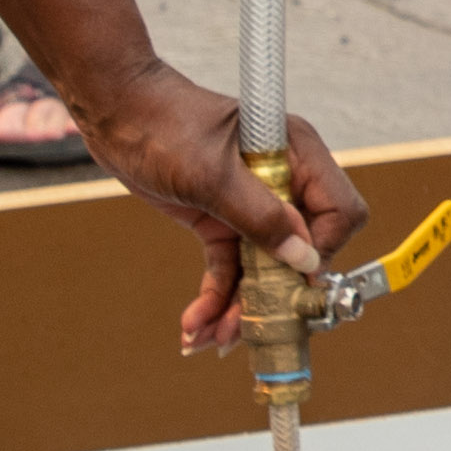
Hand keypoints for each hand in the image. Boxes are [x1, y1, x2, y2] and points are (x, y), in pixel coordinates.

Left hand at [67, 59, 366, 342]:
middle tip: (247, 332)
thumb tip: (304, 259)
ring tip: (210, 339)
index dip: (321, 252)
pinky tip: (195, 325)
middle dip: (273, 295)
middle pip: (298, 253)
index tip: (294, 283)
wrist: (113, 111)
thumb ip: (261, 217)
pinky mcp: (218, 220)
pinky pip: (228, 269)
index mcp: (295, 155)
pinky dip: (214, 298)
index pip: (338, 213)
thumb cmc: (164, 122)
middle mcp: (280, 182)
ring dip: (238, 308)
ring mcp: (249, 204)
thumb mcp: (212, 174)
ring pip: (260, 270)